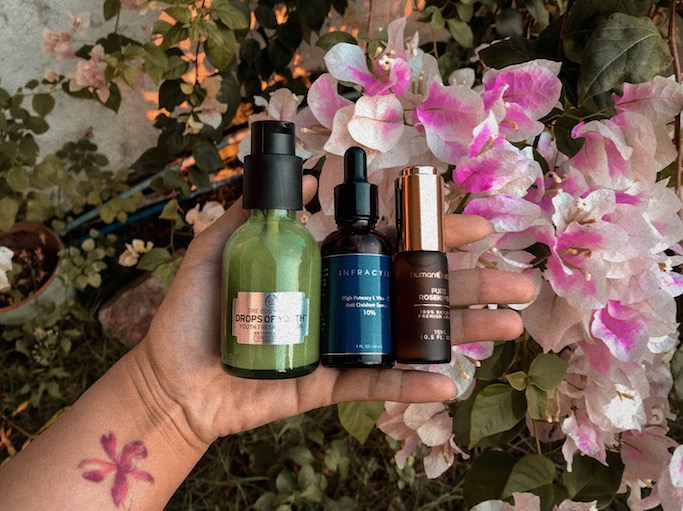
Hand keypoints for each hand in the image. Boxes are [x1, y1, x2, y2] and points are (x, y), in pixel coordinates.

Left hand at [135, 175, 535, 444]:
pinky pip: (375, 385)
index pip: (392, 246)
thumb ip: (253, 212)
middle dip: (471, 283)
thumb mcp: (218, 250)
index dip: (434, 236)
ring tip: (513, 323)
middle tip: (520, 280)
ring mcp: (344, 344)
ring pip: (411, 335)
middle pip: (416, 289)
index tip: (476, 228)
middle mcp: (346, 303)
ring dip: (464, 329)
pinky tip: (452, 382)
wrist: (173, 378)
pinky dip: (411, 385)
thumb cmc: (195, 313)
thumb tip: (301, 176)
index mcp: (327, 267)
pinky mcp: (331, 384)